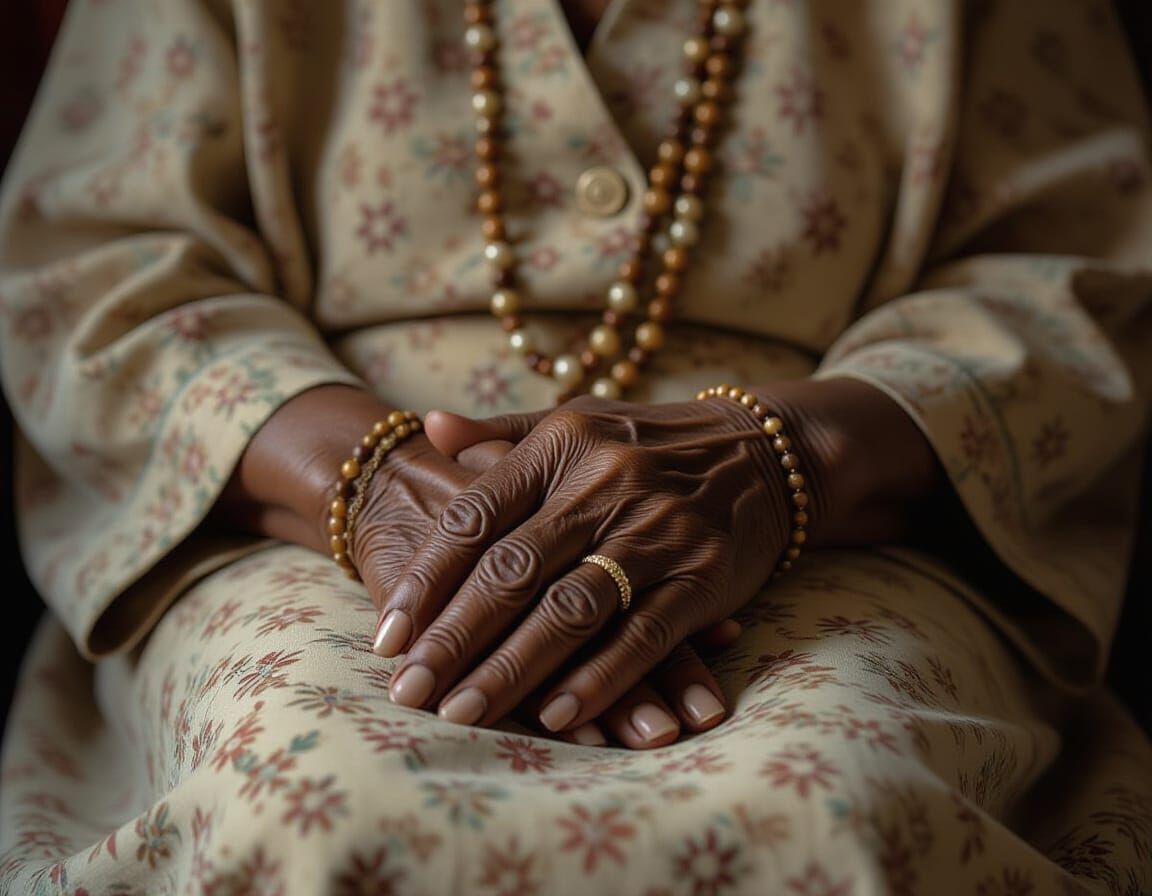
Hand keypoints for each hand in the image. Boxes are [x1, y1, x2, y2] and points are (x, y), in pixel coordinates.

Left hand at [376, 392, 789, 735]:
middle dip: (454, 638)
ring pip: (571, 610)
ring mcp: (659, 531)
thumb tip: (431, 428)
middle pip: (514, 570)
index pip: (477, 516)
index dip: (428, 579)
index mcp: (563, 444)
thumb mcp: (577, 424)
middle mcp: (606, 483)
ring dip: (511, 668)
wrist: (765, 453)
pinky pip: (643, 635)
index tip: (388, 636)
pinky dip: (597, 679)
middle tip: (408, 692)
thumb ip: (502, 434)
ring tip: (460, 712)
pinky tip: (553, 715)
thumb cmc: (648, 445)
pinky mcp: (704, 577)